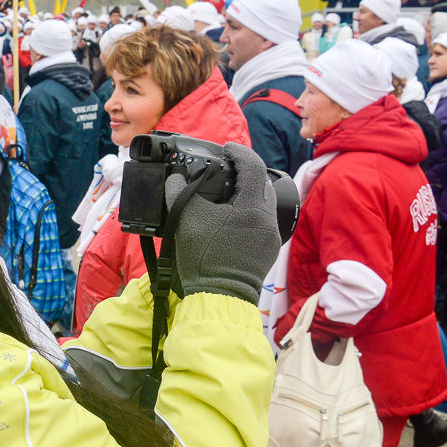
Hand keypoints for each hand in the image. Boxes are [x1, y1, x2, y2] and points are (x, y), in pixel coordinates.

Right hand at [165, 143, 280, 304]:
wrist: (219, 296)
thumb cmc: (203, 258)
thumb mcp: (186, 220)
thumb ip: (179, 192)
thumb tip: (175, 178)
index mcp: (252, 207)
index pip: (253, 166)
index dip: (239, 152)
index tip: (227, 149)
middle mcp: (268, 218)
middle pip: (261, 183)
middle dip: (245, 172)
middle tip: (226, 169)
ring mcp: (271, 235)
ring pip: (264, 203)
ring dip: (248, 193)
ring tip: (227, 193)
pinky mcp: (268, 249)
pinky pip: (262, 220)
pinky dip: (250, 212)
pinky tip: (233, 217)